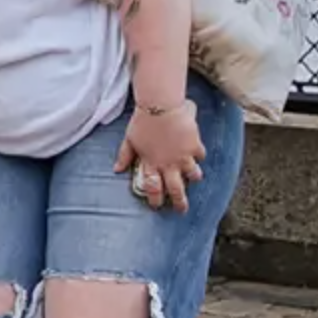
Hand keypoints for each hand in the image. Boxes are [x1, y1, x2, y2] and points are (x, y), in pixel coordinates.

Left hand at [118, 98, 206, 212]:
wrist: (160, 107)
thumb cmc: (142, 122)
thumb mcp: (129, 140)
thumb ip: (124, 156)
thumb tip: (116, 170)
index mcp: (151, 163)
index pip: (153, 187)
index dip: (155, 199)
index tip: (156, 206)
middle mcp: (169, 164)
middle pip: (176, 190)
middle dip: (180, 203)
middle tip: (182, 210)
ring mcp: (183, 156)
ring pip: (194, 175)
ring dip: (193, 178)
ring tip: (193, 179)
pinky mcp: (195, 146)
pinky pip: (200, 156)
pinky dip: (198, 156)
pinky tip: (197, 154)